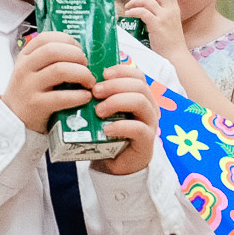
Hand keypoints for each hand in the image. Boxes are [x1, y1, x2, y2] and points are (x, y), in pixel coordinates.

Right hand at [3, 33, 96, 129]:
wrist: (13, 119)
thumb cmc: (29, 93)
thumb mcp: (31, 71)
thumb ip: (48, 60)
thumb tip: (79, 53)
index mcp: (25, 57)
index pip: (45, 38)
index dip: (67, 40)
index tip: (78, 48)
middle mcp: (25, 69)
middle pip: (54, 51)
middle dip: (76, 54)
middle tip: (86, 65)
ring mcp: (29, 87)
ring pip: (60, 70)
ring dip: (82, 73)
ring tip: (89, 81)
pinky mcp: (36, 105)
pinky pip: (61, 97)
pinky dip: (79, 96)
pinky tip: (86, 97)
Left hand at [87, 60, 157, 175]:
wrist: (115, 164)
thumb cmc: (108, 134)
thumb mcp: (104, 111)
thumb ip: (101, 96)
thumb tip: (82, 78)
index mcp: (141, 96)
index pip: (137, 74)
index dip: (121, 70)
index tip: (102, 74)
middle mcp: (149, 107)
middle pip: (139, 85)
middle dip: (115, 85)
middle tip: (95, 91)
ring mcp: (150, 124)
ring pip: (140, 102)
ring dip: (117, 102)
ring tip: (98, 111)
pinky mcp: (147, 141)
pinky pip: (138, 128)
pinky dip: (120, 126)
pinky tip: (106, 129)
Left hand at [122, 0, 187, 56]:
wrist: (175, 56)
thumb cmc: (171, 42)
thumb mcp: (171, 23)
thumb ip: (163, 13)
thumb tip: (148, 7)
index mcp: (175, 8)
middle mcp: (171, 10)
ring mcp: (164, 17)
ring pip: (147, 0)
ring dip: (135, 1)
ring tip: (128, 6)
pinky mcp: (157, 25)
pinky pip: (142, 12)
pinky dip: (133, 11)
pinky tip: (129, 14)